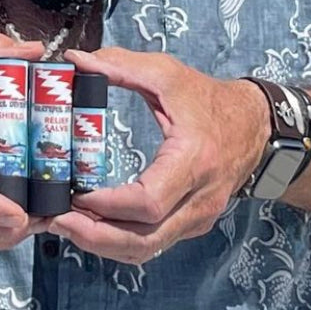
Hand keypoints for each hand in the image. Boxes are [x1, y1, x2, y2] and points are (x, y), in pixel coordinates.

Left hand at [48, 48, 268, 264]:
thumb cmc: (208, 98)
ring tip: (66, 225)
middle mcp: (199, 199)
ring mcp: (198, 218)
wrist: (254, 125)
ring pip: (147, 249)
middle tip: (56, 220)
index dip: (107, 205)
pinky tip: (92, 226)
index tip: (74, 193)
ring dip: (103, 244)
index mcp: (194, 160)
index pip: (149, 202)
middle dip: (95, 236)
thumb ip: (120, 65)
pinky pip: (153, 244)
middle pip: (144, 239)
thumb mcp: (166, 74)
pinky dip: (119, 241)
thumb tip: (76, 60)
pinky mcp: (192, 225)